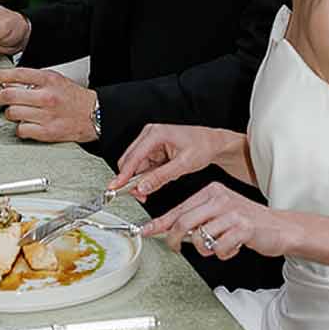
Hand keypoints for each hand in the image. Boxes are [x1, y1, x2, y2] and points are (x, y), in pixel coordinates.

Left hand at [0, 65, 97, 142]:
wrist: (93, 114)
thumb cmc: (73, 98)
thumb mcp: (56, 79)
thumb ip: (35, 79)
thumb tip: (10, 80)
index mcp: (49, 80)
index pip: (18, 74)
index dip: (1, 75)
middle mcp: (47, 97)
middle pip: (10, 95)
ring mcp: (46, 115)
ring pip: (13, 113)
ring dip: (11, 112)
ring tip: (17, 111)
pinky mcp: (46, 132)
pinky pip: (21, 129)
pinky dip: (20, 127)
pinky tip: (25, 123)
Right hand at [111, 122, 242, 197]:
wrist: (213, 142)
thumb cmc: (202, 146)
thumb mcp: (183, 164)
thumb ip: (161, 177)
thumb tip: (142, 187)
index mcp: (156, 134)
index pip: (133, 157)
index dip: (123, 175)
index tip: (115, 188)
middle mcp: (150, 135)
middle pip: (130, 160)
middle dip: (132, 180)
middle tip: (139, 195)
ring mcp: (151, 142)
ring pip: (136, 165)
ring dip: (140, 180)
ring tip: (150, 191)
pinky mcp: (154, 149)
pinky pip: (144, 165)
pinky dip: (147, 176)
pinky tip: (155, 182)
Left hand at [143, 182, 286, 261]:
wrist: (280, 227)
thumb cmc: (247, 222)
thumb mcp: (220, 213)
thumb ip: (198, 219)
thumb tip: (169, 230)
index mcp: (212, 191)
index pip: (179, 209)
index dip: (160, 223)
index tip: (144, 231)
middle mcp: (220, 198)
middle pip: (184, 223)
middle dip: (174, 240)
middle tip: (175, 249)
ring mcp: (231, 212)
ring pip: (199, 238)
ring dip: (206, 249)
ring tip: (220, 245)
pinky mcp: (242, 227)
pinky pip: (218, 248)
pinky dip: (223, 253)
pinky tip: (234, 247)